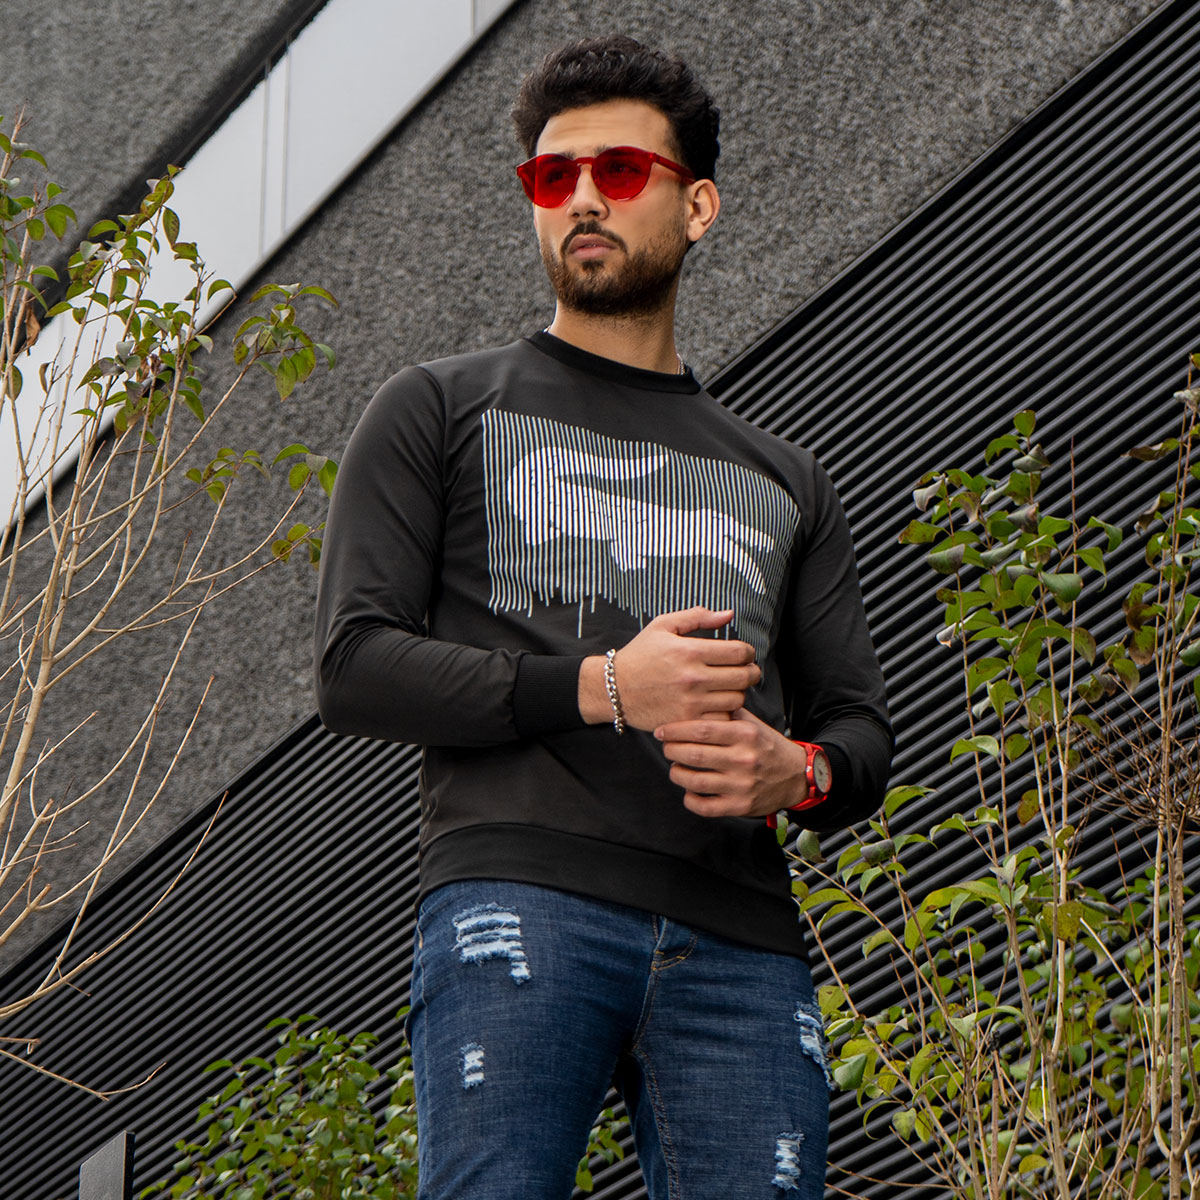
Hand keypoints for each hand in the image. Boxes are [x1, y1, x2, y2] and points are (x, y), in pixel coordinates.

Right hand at [579, 607, 760, 729]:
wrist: (614, 688)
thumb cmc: (640, 655)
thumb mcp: (663, 626)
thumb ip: (697, 617)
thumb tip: (728, 614)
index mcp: (689, 651)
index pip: (740, 652)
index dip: (748, 652)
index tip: (743, 655)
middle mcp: (692, 677)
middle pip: (744, 677)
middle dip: (750, 673)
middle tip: (745, 672)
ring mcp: (690, 702)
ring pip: (736, 700)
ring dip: (738, 693)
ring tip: (729, 688)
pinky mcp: (686, 721)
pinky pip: (722, 720)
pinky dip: (725, 714)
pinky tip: (717, 706)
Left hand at [654, 707, 808, 818]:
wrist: (797, 776)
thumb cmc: (767, 747)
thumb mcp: (753, 724)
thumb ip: (727, 712)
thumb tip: (697, 698)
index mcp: (745, 734)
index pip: (701, 729)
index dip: (676, 730)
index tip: (662, 731)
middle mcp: (744, 759)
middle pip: (694, 754)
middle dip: (671, 750)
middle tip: (666, 747)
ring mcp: (742, 785)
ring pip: (695, 781)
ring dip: (677, 773)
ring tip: (675, 767)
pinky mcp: (740, 806)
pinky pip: (705, 806)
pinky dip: (690, 799)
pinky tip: (689, 790)